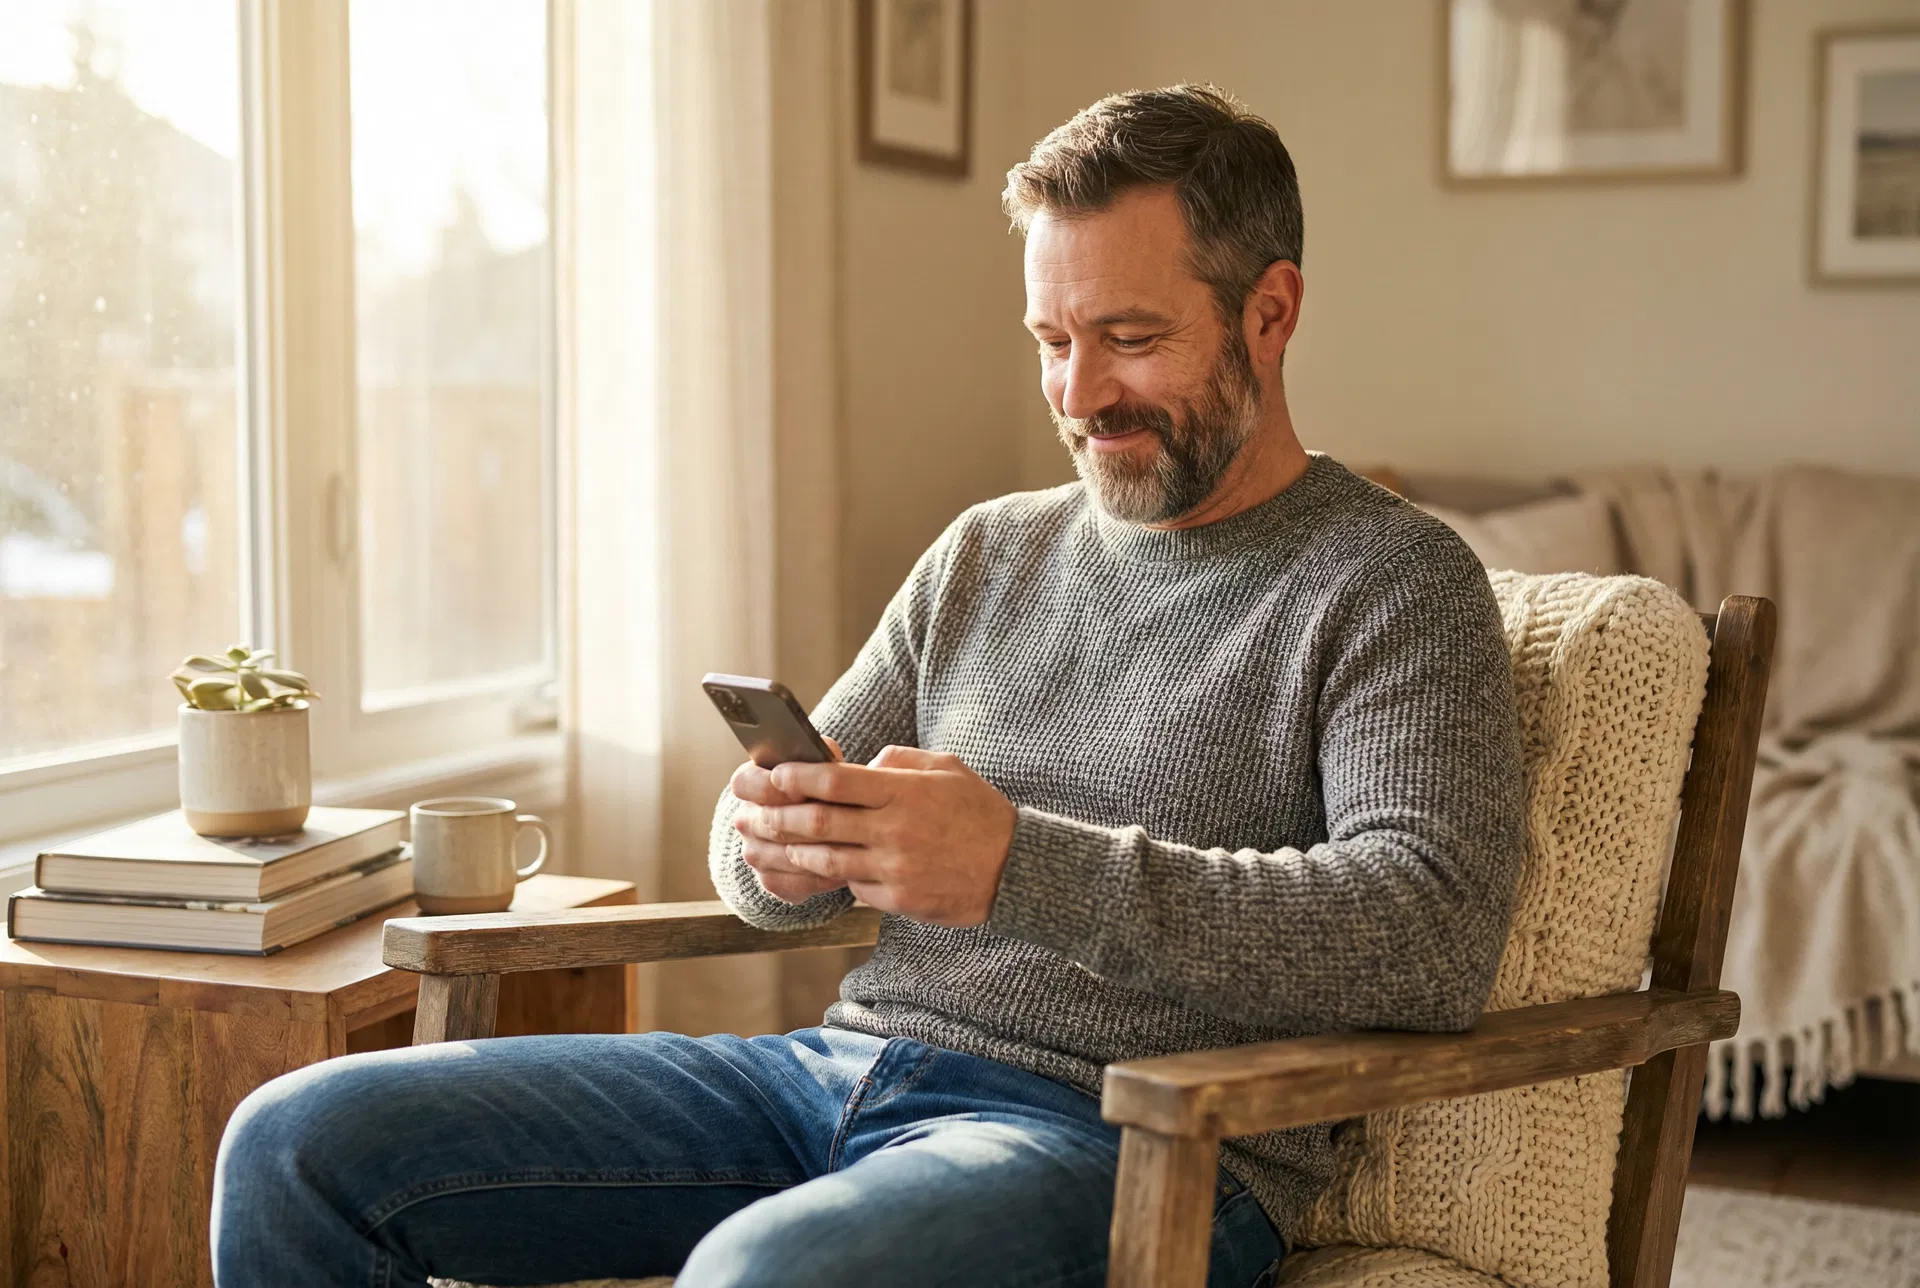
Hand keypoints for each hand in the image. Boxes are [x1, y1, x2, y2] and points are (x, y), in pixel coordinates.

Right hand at [729, 738, 848, 903]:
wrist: (819, 825)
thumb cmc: (821, 788)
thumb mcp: (824, 765)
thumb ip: (827, 757)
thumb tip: (851, 754)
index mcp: (750, 782)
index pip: (745, 783)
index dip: (770, 786)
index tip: (800, 789)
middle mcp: (747, 819)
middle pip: (765, 823)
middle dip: (803, 824)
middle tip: (838, 823)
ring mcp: (755, 852)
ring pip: (779, 856)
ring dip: (814, 853)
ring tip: (850, 849)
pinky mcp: (770, 880)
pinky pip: (790, 883)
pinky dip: (817, 878)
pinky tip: (843, 872)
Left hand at [733, 746, 1017, 927]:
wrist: (1016, 869)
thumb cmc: (979, 813)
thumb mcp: (947, 769)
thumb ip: (900, 761)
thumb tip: (861, 765)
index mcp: (904, 792)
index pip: (835, 781)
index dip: (797, 778)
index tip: (773, 776)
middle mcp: (894, 830)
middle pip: (819, 822)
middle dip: (776, 818)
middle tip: (747, 815)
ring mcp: (895, 867)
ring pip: (825, 860)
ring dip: (786, 853)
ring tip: (759, 847)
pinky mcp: (899, 899)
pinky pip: (852, 887)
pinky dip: (832, 877)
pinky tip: (809, 870)